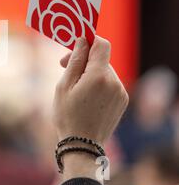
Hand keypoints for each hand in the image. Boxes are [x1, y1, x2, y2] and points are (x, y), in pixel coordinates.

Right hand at [54, 36, 128, 180]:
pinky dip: (98, 82)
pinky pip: (110, 82)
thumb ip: (74, 61)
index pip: (101, 44)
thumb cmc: (67, 115)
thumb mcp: (64, 85)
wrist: (82, 144)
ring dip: (90, 72)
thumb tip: (82, 41)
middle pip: (101, 58)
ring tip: (75, 86)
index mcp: (98, 76)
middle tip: (63, 66)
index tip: (74, 44)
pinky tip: (86, 95)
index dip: (88, 40)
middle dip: (84, 59)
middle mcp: (114, 81)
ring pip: (105, 70)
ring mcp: (121, 91)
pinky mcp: (123, 100)